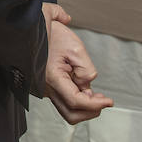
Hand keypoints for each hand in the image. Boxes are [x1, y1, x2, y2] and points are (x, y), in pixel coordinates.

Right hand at [41, 3, 112, 123]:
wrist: (33, 27)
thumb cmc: (51, 34)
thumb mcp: (76, 48)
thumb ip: (87, 71)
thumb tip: (87, 86)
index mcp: (51, 77)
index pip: (75, 101)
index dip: (95, 105)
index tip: (109, 101)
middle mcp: (45, 87)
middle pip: (70, 114)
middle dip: (90, 111)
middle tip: (103, 102)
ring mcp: (44, 88)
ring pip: (67, 109)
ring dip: (83, 106)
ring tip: (94, 94)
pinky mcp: (46, 86)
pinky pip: (63, 100)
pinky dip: (76, 100)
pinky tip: (82, 88)